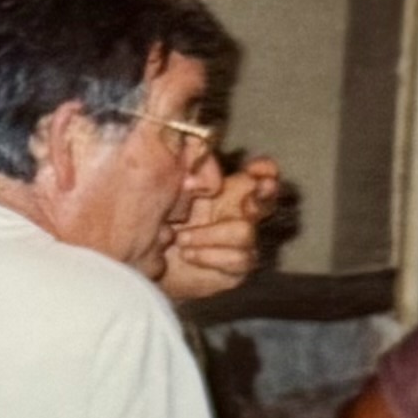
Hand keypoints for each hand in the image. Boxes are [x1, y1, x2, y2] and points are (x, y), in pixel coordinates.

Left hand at [160, 156, 283, 301]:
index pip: (259, 173)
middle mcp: (240, 212)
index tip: (257, 170)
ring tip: (181, 239)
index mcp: (228, 189)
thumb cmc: (158, 223)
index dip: (264, 170)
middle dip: (264, 195)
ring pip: (244, 231)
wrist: (149, 263)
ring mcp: (243, 241)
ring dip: (209, 234)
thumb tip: (194, 150)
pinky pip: (239, 258)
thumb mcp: (168, 191)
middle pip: (268, 198)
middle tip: (249, 200)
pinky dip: (209, 255)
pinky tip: (188, 254)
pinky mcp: (238, 267)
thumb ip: (186, 170)